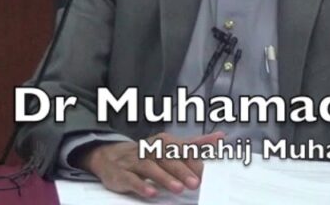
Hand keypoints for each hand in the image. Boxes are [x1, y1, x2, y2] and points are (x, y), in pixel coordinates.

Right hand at [80, 131, 224, 197]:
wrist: (109, 156)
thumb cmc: (147, 154)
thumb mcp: (170, 147)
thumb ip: (194, 144)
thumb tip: (220, 137)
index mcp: (163, 142)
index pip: (180, 150)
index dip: (192, 161)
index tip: (205, 173)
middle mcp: (149, 149)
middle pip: (166, 158)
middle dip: (181, 170)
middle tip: (195, 183)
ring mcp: (133, 161)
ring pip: (149, 167)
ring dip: (164, 178)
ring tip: (178, 189)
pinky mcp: (120, 174)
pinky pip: (131, 179)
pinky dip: (141, 185)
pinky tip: (152, 193)